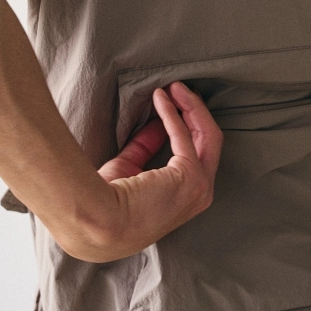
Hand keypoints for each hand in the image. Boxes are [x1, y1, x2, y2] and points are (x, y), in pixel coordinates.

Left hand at [87, 81, 222, 261]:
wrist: (100, 222)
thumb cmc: (108, 204)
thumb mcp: (130, 169)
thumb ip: (145, 147)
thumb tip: (154, 124)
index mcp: (186, 197)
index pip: (196, 153)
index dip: (185, 125)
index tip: (172, 103)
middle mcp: (200, 194)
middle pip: (209, 142)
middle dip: (194, 112)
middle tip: (179, 89)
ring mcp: (200, 188)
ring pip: (208, 136)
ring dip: (191, 108)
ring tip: (175, 87)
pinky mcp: (192, 177)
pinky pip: (185, 135)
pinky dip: (173, 112)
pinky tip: (161, 97)